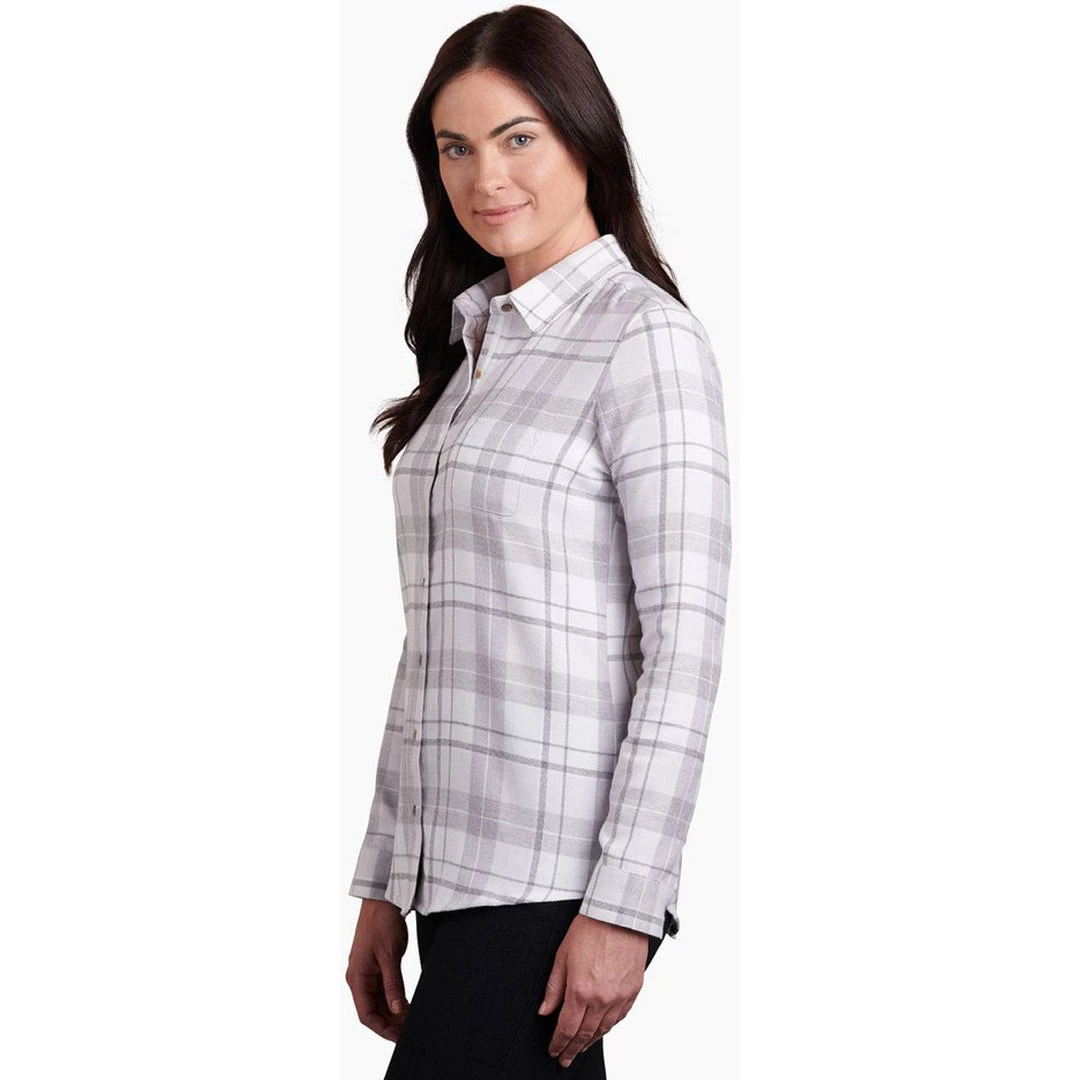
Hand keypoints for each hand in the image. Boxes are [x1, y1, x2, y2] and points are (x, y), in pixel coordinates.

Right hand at [345, 898, 409, 1042]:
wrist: (382, 900)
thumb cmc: (381, 923)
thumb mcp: (390, 956)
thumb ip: (393, 984)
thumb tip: (397, 1009)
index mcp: (357, 978)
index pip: (367, 1015)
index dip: (383, 1029)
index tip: (399, 1038)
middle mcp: (359, 978)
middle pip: (372, 1010)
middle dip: (390, 1023)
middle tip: (409, 1031)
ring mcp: (366, 972)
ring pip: (378, 1001)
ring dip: (392, 1012)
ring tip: (410, 1021)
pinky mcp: (375, 966)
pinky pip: (382, 989)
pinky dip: (393, 999)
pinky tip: (406, 1005)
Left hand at [537, 912, 649, 1067]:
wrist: (619, 914)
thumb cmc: (590, 928)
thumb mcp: (562, 955)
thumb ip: (553, 988)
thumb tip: (544, 1011)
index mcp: (580, 990)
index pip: (567, 1028)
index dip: (558, 1043)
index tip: (554, 1051)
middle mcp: (601, 998)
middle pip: (585, 1034)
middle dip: (572, 1049)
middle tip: (565, 1058)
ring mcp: (619, 996)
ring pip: (603, 1029)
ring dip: (590, 1042)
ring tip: (581, 1048)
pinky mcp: (633, 990)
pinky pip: (620, 1017)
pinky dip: (609, 1027)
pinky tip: (602, 1030)